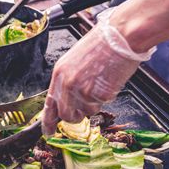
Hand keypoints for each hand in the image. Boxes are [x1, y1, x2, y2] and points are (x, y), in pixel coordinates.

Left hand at [42, 9, 155, 135]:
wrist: (120, 36)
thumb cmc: (102, 43)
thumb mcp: (75, 60)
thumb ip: (69, 79)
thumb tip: (68, 97)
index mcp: (59, 73)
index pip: (49, 104)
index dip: (48, 121)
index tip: (49, 131)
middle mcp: (67, 83)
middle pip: (67, 115)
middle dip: (77, 115)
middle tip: (86, 104)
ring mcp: (83, 90)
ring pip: (87, 112)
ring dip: (94, 104)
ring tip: (101, 83)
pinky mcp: (99, 94)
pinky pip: (102, 105)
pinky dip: (106, 97)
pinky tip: (109, 81)